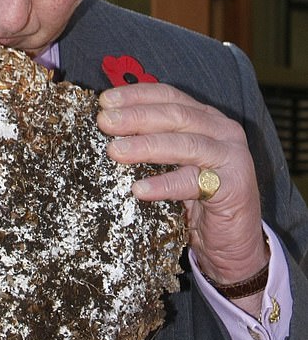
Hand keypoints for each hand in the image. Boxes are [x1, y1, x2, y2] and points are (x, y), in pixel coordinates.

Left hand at [97, 83, 267, 301]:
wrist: (233, 243)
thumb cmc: (197, 199)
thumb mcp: (173, 163)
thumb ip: (153, 143)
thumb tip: (108, 130)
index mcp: (206, 118)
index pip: (169, 96)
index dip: (137, 96)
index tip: (105, 101)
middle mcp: (222, 131)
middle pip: (175, 116)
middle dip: (136, 117)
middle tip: (104, 122)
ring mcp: (232, 157)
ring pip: (185, 144)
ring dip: (146, 146)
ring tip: (115, 151)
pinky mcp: (234, 187)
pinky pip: (194, 183)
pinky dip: (164, 185)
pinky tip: (139, 189)